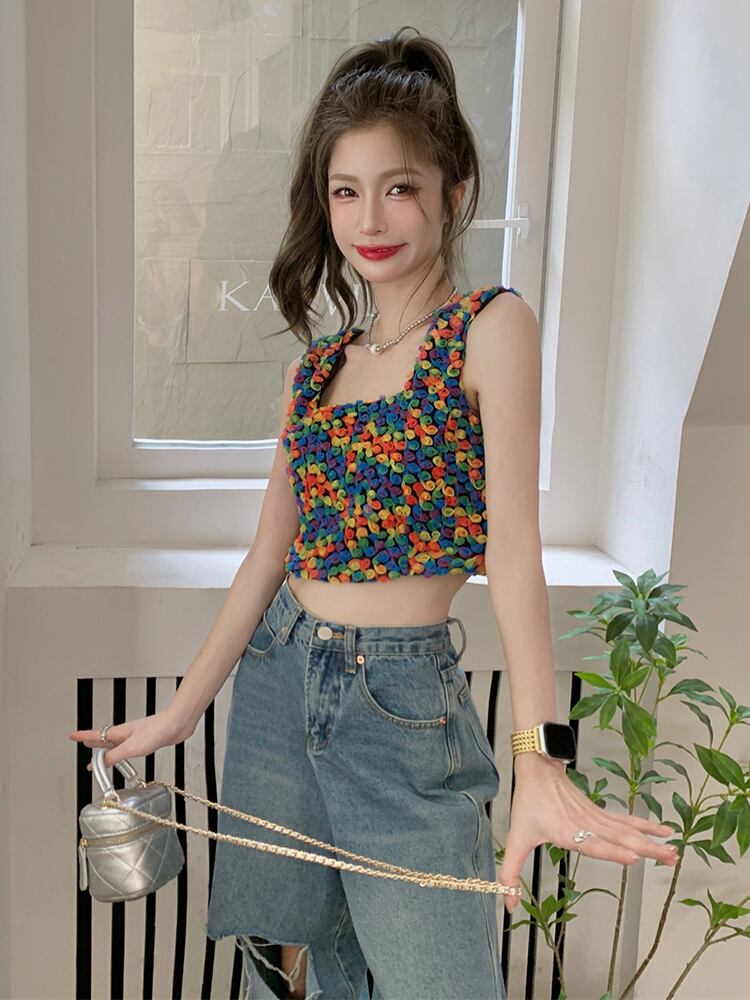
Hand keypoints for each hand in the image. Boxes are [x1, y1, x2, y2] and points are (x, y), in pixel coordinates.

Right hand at [67, 709, 191, 770]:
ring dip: (107, 748)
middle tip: (83, 744)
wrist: (177, 724)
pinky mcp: (146, 740)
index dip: (83, 736)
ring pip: (116, 742)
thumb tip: (100, 763)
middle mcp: (126, 733)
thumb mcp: (131, 748)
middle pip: (105, 738)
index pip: (96, 735)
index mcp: (120, 733)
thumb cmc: (157, 730)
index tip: (72, 736)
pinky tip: (126, 754)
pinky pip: (128, 747)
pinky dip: (121, 751)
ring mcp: (136, 736)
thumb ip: (114, 756)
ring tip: (101, 753)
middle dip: (93, 741)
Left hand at [498, 753, 678, 912]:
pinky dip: (645, 825)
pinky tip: (664, 830)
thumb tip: (507, 906)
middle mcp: (586, 824)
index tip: (633, 856)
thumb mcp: (516, 839)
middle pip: (619, 837)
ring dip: (651, 840)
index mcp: (567, 832)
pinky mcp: (600, 812)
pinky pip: (626, 820)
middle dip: (645, 848)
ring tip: (673, 851)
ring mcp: (596, 816)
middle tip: (669, 857)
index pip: (593, 844)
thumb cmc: (528, 803)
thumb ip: (510, 874)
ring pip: (627, 829)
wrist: (538, 769)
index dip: (612, 851)